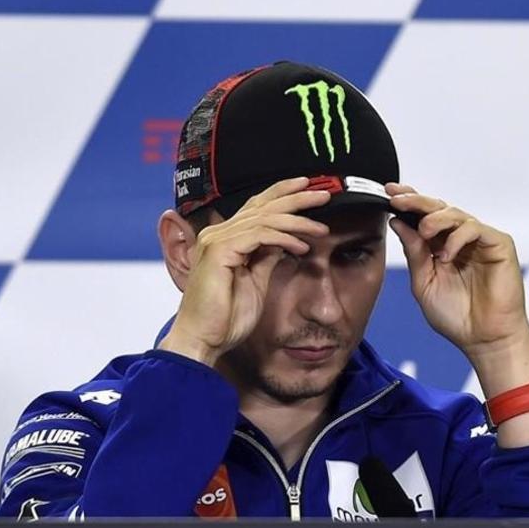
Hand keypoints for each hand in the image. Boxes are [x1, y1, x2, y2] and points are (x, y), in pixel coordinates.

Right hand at [159, 178, 330, 364]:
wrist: (204, 340)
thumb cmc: (226, 317)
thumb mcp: (256, 280)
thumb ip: (267, 256)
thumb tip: (286, 240)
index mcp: (225, 239)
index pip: (257, 206)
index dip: (282, 193)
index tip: (309, 187)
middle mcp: (217, 234)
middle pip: (262, 205)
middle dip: (296, 197)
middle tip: (324, 194)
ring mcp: (216, 241)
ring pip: (265, 218)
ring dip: (298, 221)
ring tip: (321, 229)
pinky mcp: (219, 252)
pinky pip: (260, 235)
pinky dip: (284, 238)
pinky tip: (302, 247)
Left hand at [386, 184, 528, 361]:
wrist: (483, 339)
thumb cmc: (456, 316)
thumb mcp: (424, 282)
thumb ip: (414, 252)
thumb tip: (398, 222)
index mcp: (441, 246)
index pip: (424, 216)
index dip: (408, 202)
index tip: (388, 193)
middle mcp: (460, 239)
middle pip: (438, 208)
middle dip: (416, 200)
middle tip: (398, 199)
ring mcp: (480, 240)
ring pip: (456, 214)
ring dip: (435, 219)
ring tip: (424, 232)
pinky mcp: (499, 244)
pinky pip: (475, 229)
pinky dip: (457, 237)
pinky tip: (447, 255)